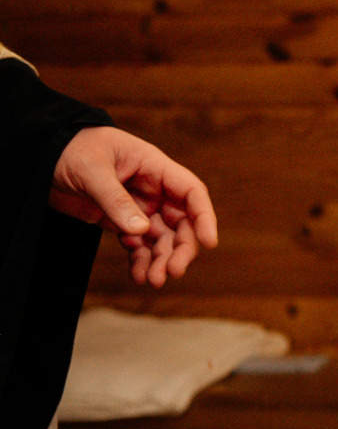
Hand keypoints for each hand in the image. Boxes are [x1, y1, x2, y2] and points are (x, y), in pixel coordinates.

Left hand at [50, 126, 217, 286]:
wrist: (38, 154)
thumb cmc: (69, 148)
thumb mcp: (90, 170)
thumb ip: (115, 200)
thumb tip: (141, 230)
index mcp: (153, 167)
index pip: (191, 192)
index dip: (204, 217)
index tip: (208, 243)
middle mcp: (152, 188)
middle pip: (181, 222)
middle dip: (180, 249)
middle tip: (172, 272)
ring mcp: (137, 205)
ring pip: (161, 238)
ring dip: (160, 260)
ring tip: (152, 280)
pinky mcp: (119, 220)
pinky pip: (138, 244)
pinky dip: (140, 260)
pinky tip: (137, 275)